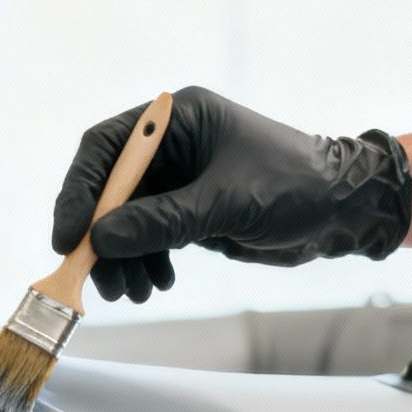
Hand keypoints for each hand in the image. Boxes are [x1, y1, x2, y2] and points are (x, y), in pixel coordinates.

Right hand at [51, 86, 411, 304]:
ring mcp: (177, 177)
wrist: (341, 209)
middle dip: (102, 238)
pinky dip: (145, 262)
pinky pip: (147, 236)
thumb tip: (101, 240)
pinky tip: (158, 283)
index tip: (70, 238)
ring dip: (123, 259)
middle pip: (109, 189)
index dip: (80, 193)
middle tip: (98, 279)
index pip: (106, 149)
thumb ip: (161, 221)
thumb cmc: (295, 185)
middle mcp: (170, 144)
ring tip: (134, 292)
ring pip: (125, 220)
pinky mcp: (187, 208)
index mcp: (176, 118)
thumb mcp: (224, 203)